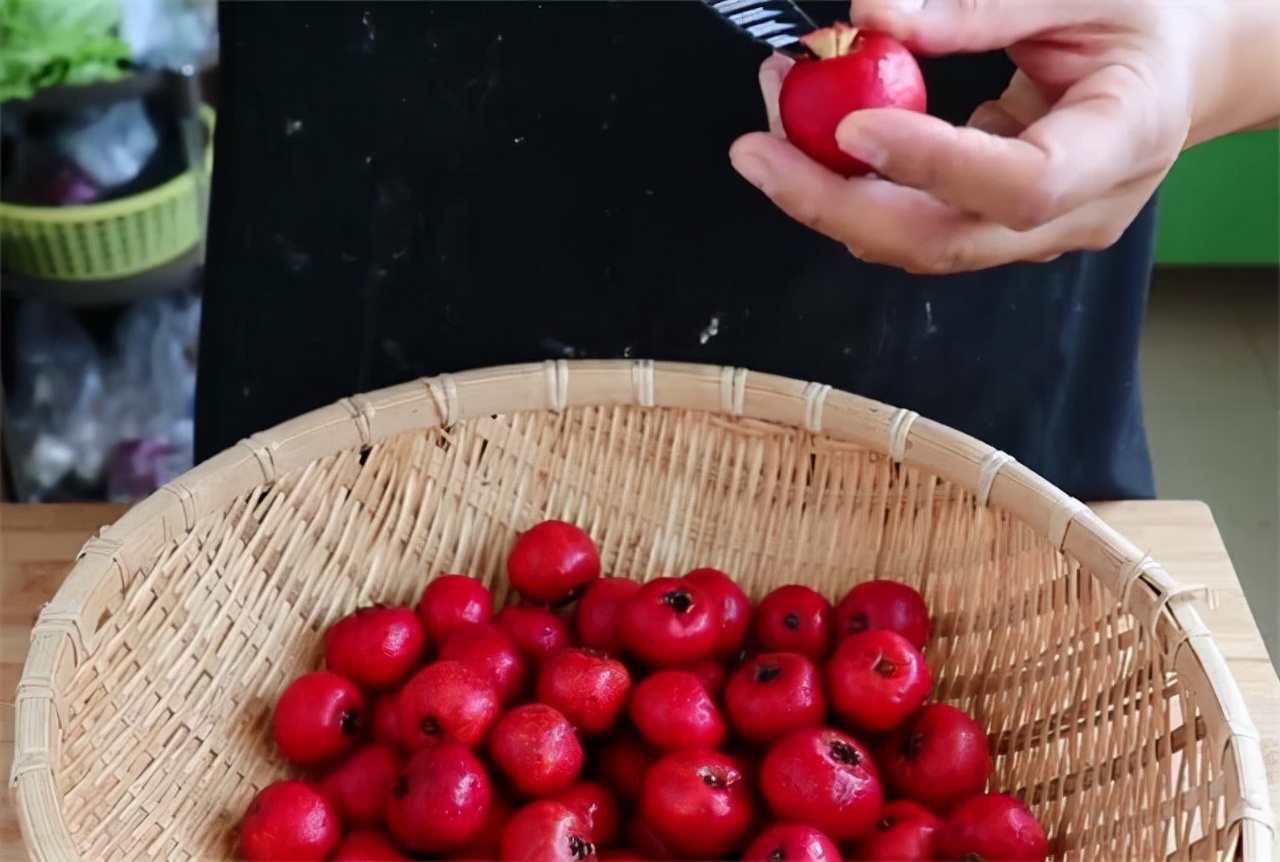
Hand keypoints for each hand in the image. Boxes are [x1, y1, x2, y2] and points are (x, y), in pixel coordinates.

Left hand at [728, 0, 1227, 274]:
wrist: (1181, 71)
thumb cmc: (1147, 23)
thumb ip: (981, 8)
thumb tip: (873, 16)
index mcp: (1123, 142)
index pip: (1021, 183)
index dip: (931, 162)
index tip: (852, 123)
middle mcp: (1077, 211)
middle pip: (943, 240)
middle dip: (834, 204)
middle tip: (756, 152)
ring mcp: (1034, 235)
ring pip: (916, 244)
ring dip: (829, 196)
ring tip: (772, 124)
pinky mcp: (996, 231)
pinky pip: (914, 226)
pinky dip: (854, 192)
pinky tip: (812, 142)